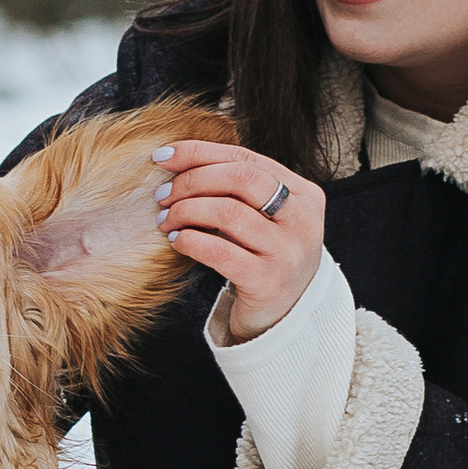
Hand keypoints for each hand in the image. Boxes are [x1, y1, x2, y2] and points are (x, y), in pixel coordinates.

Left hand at [153, 138, 325, 343]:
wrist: (286, 316)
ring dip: (186, 211)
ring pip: (228, 212)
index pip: (247, 158)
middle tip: (164, 195)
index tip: (163, 156)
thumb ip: (237, 189)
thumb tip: (175, 159)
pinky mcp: (268, 282)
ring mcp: (288, 252)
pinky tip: (177, 241)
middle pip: (240, 178)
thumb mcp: (263, 218)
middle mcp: (303, 220)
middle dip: (193, 180)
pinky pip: (219, 251)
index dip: (201, 152)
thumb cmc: (264, 256)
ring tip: (166, 220)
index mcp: (304, 194)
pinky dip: (191, 241)